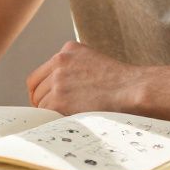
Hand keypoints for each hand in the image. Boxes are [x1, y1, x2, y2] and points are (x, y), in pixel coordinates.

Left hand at [26, 41, 145, 114]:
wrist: (133, 89)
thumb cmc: (121, 83)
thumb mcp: (94, 63)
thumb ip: (74, 69)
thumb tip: (58, 90)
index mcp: (68, 50)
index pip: (41, 72)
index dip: (42, 89)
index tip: (47, 100)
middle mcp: (60, 60)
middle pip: (36, 87)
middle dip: (43, 101)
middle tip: (53, 114)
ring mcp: (58, 79)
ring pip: (40, 101)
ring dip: (50, 111)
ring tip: (68, 117)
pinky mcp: (59, 98)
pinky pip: (45, 113)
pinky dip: (53, 119)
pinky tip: (67, 120)